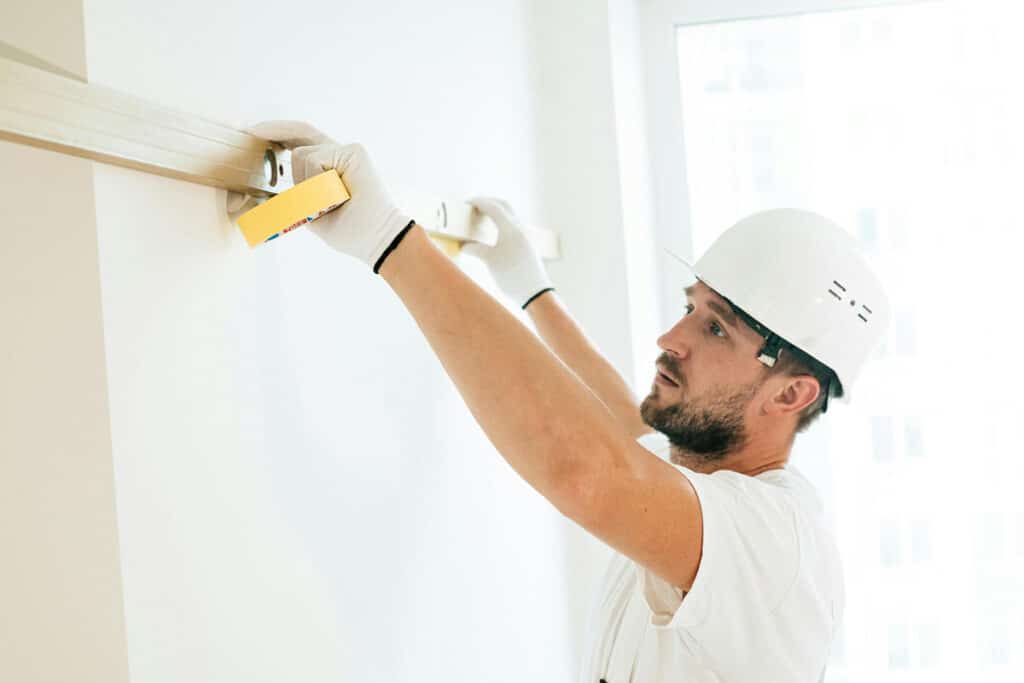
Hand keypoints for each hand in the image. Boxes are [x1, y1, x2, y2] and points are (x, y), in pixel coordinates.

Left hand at [242, 120, 413, 271]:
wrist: (376, 240)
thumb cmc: (350, 231)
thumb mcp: (311, 214)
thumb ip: (294, 198)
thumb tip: (261, 195)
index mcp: (330, 166)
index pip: (301, 140)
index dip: (279, 132)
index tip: (254, 131)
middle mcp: (340, 153)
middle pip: (299, 141)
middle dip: (278, 139)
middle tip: (259, 141)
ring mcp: (347, 150)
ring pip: (302, 156)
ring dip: (307, 186)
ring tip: (331, 204)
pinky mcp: (353, 152)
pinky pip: (315, 161)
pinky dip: (317, 185)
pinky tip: (337, 196)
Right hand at [464, 197, 553, 308]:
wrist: (534, 292)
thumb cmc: (512, 276)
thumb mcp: (490, 261)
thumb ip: (475, 250)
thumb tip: (464, 245)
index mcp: (510, 228)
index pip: (493, 207)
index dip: (479, 202)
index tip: (467, 203)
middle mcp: (520, 228)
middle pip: (504, 205)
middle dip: (489, 202)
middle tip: (475, 205)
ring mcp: (526, 235)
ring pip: (510, 215)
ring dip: (497, 211)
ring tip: (483, 217)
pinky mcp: (528, 244)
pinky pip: (514, 225)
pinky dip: (502, 222)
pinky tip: (495, 231)